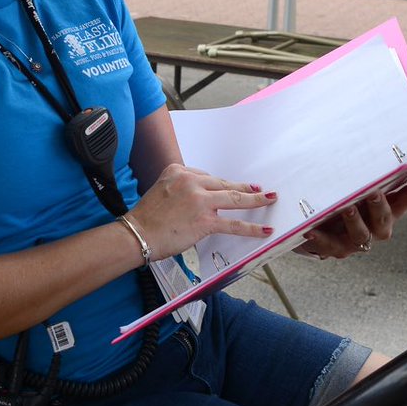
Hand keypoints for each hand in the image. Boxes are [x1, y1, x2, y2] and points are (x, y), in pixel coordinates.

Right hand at [129, 164, 276, 260]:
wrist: (137, 234)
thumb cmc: (146, 218)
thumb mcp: (161, 190)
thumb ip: (180, 190)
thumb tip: (198, 201)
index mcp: (177, 171)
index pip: (206, 176)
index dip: (219, 186)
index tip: (227, 189)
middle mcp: (190, 181)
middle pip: (223, 184)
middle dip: (243, 188)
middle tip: (258, 188)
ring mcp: (200, 200)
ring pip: (234, 198)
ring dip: (255, 200)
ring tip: (269, 199)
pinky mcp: (205, 220)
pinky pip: (234, 223)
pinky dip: (252, 227)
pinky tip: (264, 230)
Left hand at [294, 163, 406, 259]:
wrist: (318, 228)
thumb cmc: (341, 196)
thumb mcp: (352, 181)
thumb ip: (360, 164)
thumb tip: (359, 126)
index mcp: (388, 207)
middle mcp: (376, 226)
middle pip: (385, 219)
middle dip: (381, 206)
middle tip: (374, 192)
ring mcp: (356, 240)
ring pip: (361, 234)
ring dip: (355, 221)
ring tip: (347, 208)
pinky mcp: (335, 248)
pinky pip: (328, 245)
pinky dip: (320, 238)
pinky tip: (311, 230)